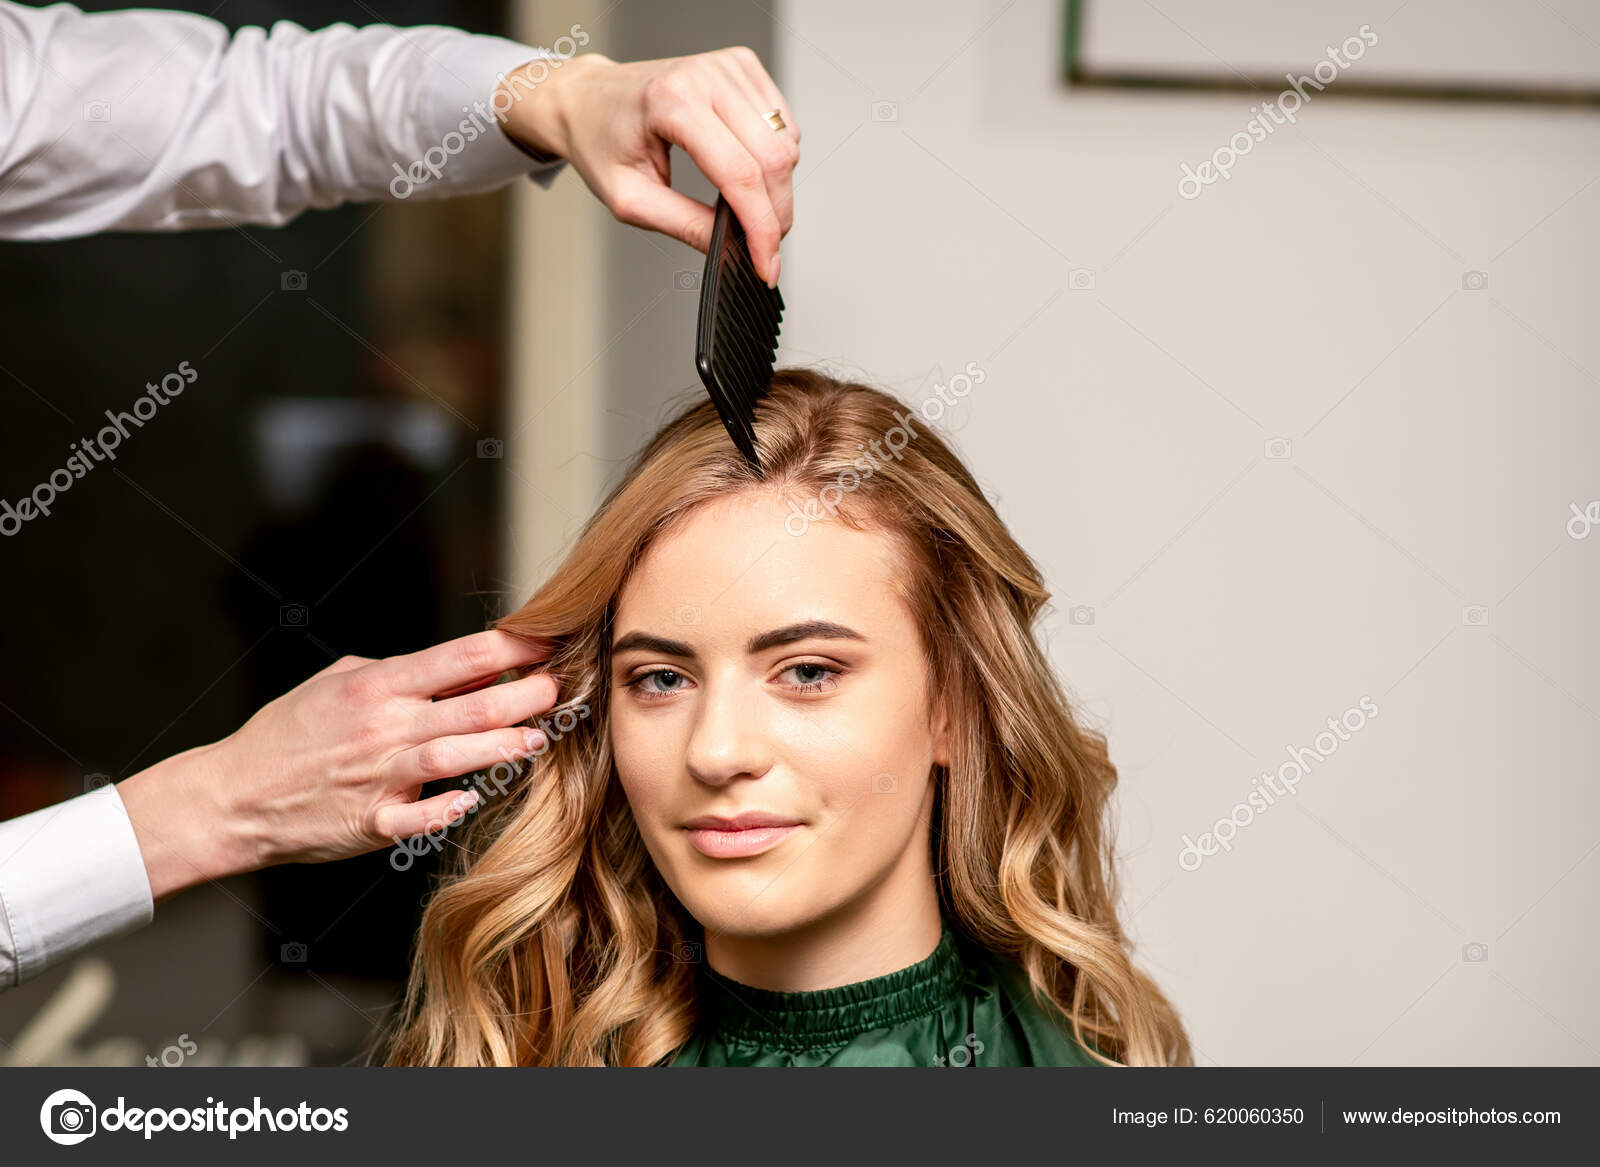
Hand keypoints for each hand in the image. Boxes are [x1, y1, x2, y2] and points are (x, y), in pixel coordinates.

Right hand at [118, 630, 558, 899]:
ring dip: (506, 746)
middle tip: (560, 689)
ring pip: (460, 756)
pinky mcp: (372, 822)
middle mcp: (386, 726)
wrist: (233, 796)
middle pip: (475, 706)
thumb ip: (396, 671)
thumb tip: (455, 664)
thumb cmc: (287, 735)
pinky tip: (473, 798)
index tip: (548, 643)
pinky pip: (420, 816)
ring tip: (540, 738)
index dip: (514, 649)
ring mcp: (381, 776)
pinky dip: (449, 807)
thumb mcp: (336, 681)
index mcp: (379, 685)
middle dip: (528, 696)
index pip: (462, 657)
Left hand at [498, 47, 799, 286]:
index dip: (760, 227)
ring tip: (745, 207)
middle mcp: (704, 75)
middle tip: (761, 246)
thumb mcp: (630, 200)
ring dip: (776, 187)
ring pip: (786, 143)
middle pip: (772, 159)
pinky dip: (775, 157)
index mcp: (670, 102)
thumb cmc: (600, 142)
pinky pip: (783, 124)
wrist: (588, 100)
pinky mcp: (741, 65)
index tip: (767, 265)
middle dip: (775, 214)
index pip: (739, 173)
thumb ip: (685, 225)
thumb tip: (733, 247)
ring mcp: (726, 66)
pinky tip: (746, 166)